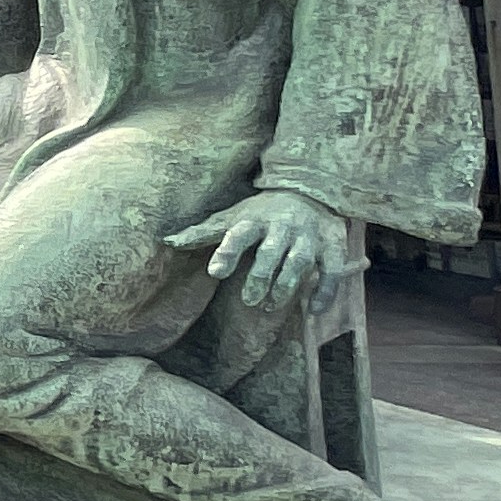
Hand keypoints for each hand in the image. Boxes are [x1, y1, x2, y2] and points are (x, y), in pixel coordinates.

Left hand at [165, 189, 349, 315]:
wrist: (309, 190)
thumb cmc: (262, 210)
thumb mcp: (233, 216)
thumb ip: (203, 232)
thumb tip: (168, 241)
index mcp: (254, 219)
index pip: (238, 234)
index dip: (227, 252)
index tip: (215, 272)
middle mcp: (282, 227)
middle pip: (270, 253)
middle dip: (260, 277)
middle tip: (249, 301)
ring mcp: (308, 237)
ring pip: (300, 262)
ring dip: (287, 285)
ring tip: (272, 305)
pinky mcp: (332, 246)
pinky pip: (331, 271)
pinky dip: (325, 291)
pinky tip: (313, 310)